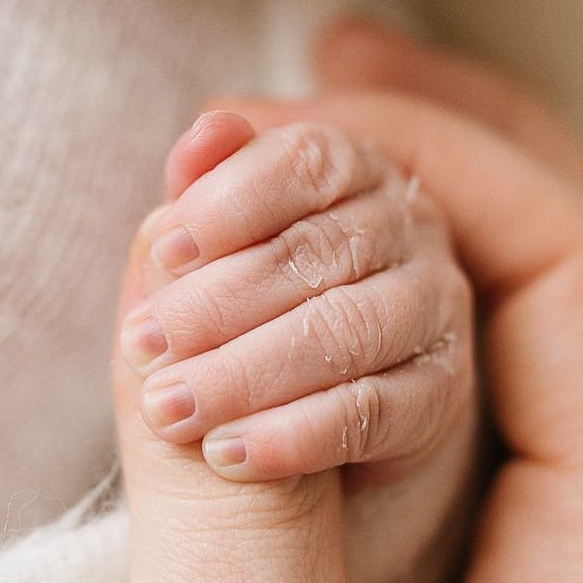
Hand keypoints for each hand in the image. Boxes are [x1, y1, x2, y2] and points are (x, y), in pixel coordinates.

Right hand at [90, 21, 582, 582]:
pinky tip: (338, 307)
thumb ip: (223, 504)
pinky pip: (498, 436)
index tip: (303, 112)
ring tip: (330, 154)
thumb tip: (188, 293)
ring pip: (556, 361)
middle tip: (338, 78)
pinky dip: (418, 338)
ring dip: (447, 239)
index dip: (456, 166)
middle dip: (472, 164)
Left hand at [119, 109, 479, 582]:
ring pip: (346, 332)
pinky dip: (294, 436)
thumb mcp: (216, 244)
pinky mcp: (442, 392)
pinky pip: (372, 412)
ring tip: (169, 411)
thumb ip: (207, 188)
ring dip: (247, 374)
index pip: (304, 162)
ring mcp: (435, 308)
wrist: (298, 402)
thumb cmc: (249, 303)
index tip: (164, 252)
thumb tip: (205, 128)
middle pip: (317, 253)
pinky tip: (229, 454)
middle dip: (217, 304)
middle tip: (140, 349)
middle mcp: (411, 227)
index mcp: (356, 169)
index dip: (229, 203)